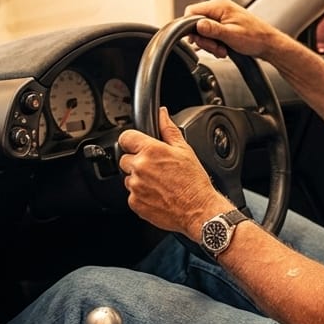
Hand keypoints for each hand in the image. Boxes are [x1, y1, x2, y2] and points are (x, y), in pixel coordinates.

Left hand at [117, 108, 226, 234]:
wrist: (198, 210)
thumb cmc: (194, 182)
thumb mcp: (185, 150)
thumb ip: (169, 129)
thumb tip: (162, 114)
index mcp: (150, 151)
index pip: (125, 138)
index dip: (132, 141)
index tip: (138, 146)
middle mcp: (139, 167)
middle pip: (125, 159)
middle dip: (137, 161)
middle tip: (156, 168)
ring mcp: (135, 187)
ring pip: (128, 178)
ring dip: (139, 179)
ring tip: (159, 183)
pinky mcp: (135, 203)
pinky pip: (132, 195)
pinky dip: (141, 195)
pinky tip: (158, 195)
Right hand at [183, 0, 281, 60]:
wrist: (269, 44)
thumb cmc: (255, 38)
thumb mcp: (231, 35)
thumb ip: (212, 29)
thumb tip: (197, 25)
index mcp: (219, 5)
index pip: (191, 11)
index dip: (190, 27)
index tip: (197, 40)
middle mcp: (218, 8)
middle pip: (196, 23)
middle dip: (204, 40)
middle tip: (216, 48)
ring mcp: (220, 16)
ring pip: (203, 31)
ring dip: (210, 44)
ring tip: (222, 50)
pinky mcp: (223, 25)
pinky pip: (211, 34)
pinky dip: (215, 44)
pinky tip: (224, 49)